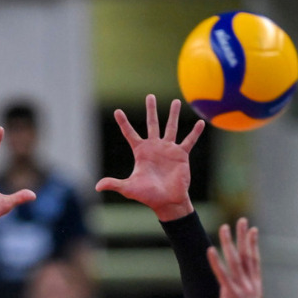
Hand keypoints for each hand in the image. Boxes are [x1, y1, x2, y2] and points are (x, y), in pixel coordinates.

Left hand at [95, 94, 203, 219]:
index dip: (123, 123)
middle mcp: (154, 147)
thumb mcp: (129, 188)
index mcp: (141, 152)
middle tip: (149, 96)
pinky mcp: (181, 155)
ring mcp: (168, 149)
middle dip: (151, 110)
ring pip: (171, 127)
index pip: (130, 134)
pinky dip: (195, 132)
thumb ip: (114, 184)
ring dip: (173, 115)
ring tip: (175, 102)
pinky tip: (200, 123)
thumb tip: (97, 186)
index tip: (117, 111)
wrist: (167, 201)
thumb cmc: (148, 195)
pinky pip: (189, 141)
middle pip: (152, 124)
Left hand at [206, 218, 262, 297]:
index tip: (253, 230)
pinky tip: (211, 249)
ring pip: (234, 261)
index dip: (254, 244)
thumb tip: (244, 297)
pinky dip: (216, 262)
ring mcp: (241, 289)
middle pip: (247, 255)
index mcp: (257, 288)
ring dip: (229, 243)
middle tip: (241, 221)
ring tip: (224, 227)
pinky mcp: (230, 295)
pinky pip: (222, 275)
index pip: (256, 261)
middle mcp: (251, 285)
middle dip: (244, 237)